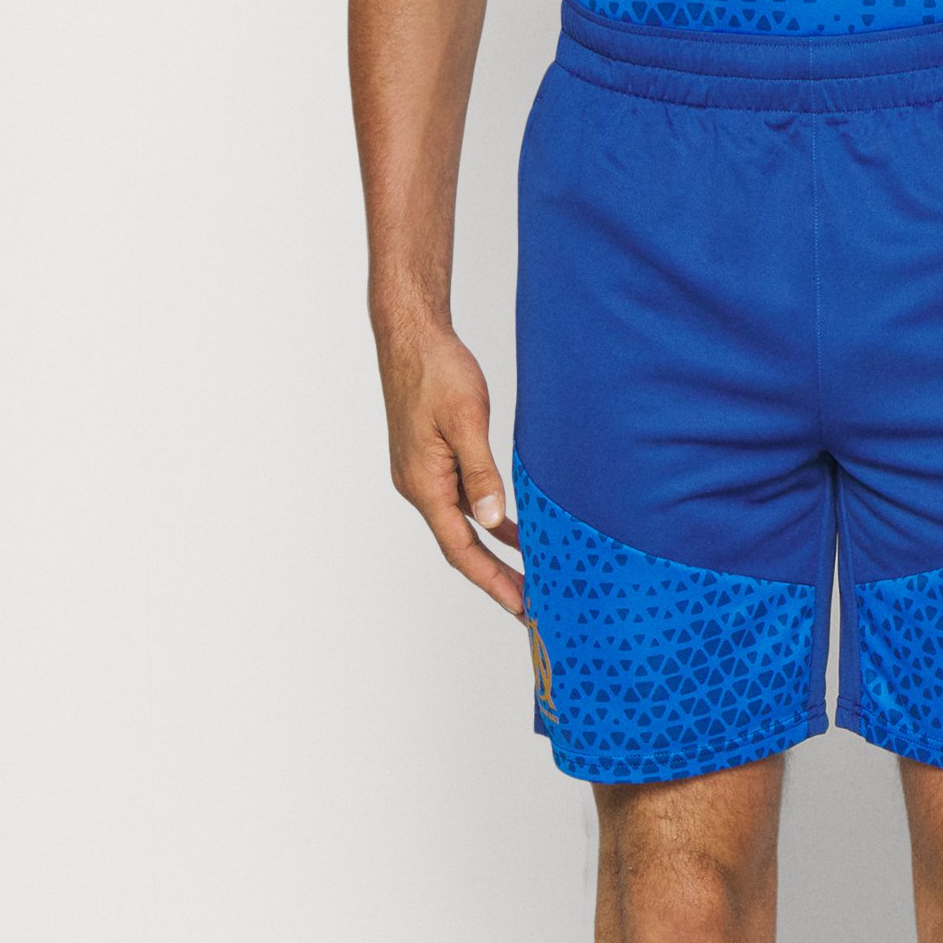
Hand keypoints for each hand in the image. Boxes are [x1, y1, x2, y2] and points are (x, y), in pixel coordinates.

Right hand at [377, 321, 522, 616]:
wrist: (410, 335)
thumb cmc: (437, 372)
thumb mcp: (466, 423)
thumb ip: (481, 474)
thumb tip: (492, 521)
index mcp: (424, 484)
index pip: (462, 549)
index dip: (492, 580)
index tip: (520, 606)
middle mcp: (418, 487)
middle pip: (460, 547)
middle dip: (495, 577)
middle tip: (531, 605)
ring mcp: (423, 476)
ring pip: (462, 527)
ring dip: (494, 553)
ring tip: (529, 577)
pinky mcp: (431, 462)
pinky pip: (461, 504)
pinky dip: (488, 522)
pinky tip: (513, 530)